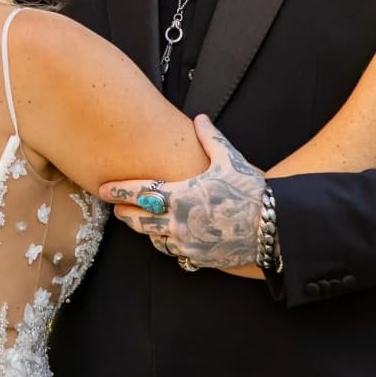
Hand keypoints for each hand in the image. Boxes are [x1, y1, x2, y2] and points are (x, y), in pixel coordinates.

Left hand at [98, 115, 268, 271]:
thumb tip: (200, 118)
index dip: (117, 191)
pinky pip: (174, 253)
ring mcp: (186, 243)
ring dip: (144, 230)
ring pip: (153, 239)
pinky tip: (167, 237)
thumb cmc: (250, 191)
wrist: (272, 228)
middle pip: (137, 220)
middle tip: (117, 208)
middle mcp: (177, 222)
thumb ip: (210, 138)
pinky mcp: (197, 257)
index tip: (103, 188)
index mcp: (180, 196)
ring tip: (140, 222)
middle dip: (125, 213)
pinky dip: (167, 244)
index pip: (138, 192)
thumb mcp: (229, 160)